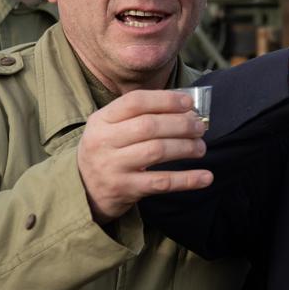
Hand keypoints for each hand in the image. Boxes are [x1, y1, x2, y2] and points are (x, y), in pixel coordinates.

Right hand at [77, 89, 211, 223]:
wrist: (82, 189)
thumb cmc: (109, 150)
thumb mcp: (112, 127)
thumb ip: (142, 114)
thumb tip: (188, 108)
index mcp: (102, 120)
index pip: (135, 101)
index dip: (166, 100)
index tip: (189, 103)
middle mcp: (104, 141)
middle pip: (150, 126)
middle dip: (182, 125)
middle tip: (200, 128)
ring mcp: (112, 167)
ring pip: (157, 151)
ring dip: (186, 147)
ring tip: (200, 148)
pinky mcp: (124, 189)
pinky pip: (162, 182)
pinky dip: (187, 179)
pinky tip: (206, 177)